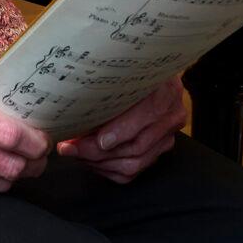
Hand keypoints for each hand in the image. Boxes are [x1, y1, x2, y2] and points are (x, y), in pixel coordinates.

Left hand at [58, 76, 185, 183]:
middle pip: (137, 146)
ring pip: (133, 163)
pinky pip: (133, 171)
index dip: (123, 129)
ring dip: (99, 162)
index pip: (149, 112)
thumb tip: (77, 107)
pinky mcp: (158, 150)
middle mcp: (171, 115)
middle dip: (98, 151)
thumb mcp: (122, 71)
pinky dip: (107, 169)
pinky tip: (89, 160)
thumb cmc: (131, 71)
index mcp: (166, 89)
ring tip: (75, 152)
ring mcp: (167, 136)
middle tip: (70, 147)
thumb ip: (107, 88)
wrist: (149, 74)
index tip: (99, 139)